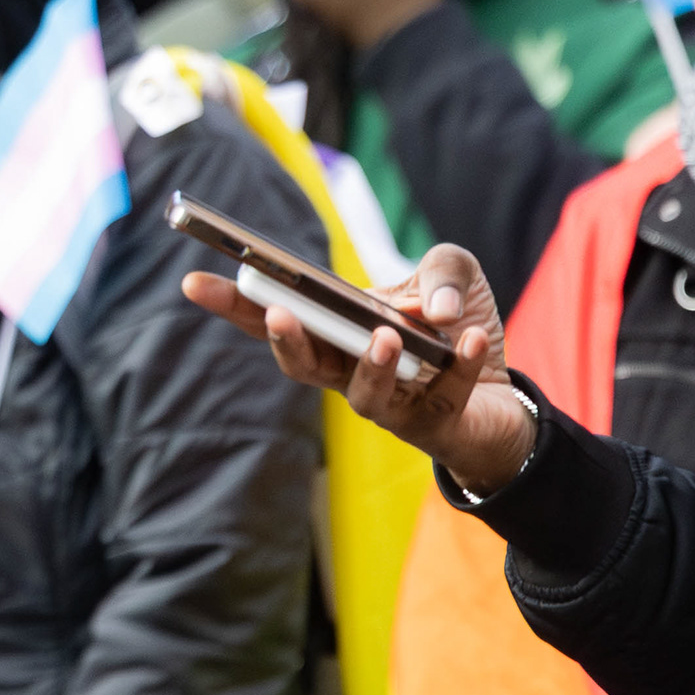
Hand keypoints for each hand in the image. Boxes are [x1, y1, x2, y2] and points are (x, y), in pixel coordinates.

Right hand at [182, 242, 538, 492]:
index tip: (192, 281)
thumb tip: (432, 311)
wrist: (502, 395)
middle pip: (300, 365)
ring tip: (382, 336)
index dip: (231, 302)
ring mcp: (387, 403)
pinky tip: (469, 337)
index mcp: (336, 330)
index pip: (273, 316)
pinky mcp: (433, 424)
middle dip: (285, 340)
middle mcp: (347, 371)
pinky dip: (457, 365)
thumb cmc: (456, 327)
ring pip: (362, 395)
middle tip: (278, 314)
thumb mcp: (453, 275)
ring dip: (370, 364)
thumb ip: (441, 270)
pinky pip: (443, 395)